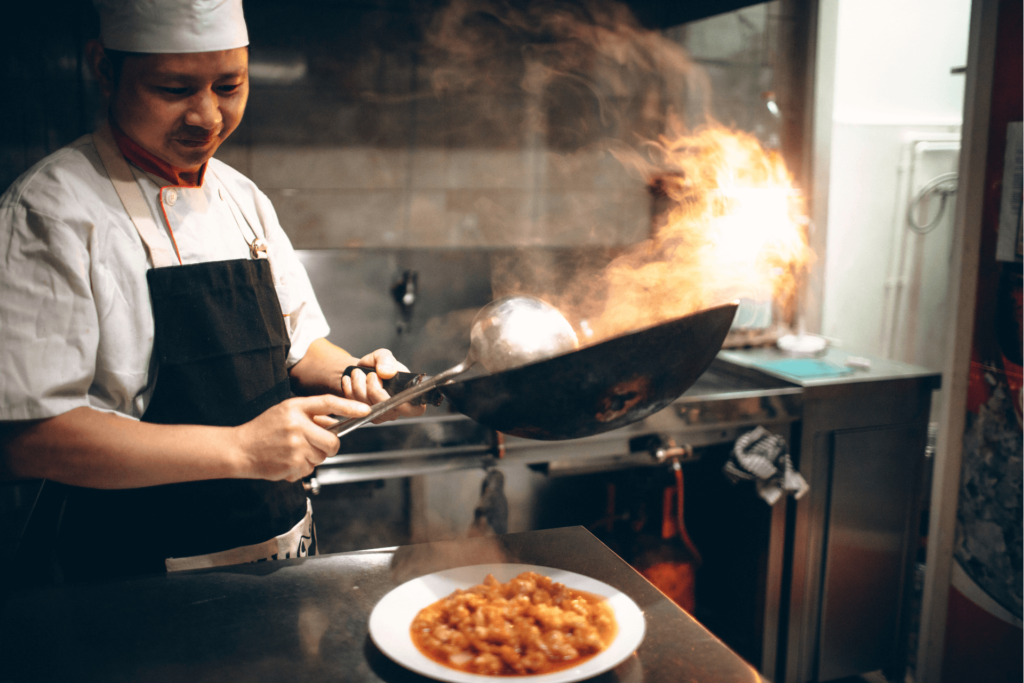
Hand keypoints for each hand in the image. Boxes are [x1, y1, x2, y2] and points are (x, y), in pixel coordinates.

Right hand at [234, 395, 369, 481]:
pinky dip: (302, 467)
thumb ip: (310, 414)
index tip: (364, 409)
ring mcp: (295, 446)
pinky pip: (310, 469)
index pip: (328, 403)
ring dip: (313, 457)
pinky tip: (287, 460)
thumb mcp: (285, 412)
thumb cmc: (263, 429)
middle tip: (318, 445)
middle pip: (332, 441)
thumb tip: (334, 421)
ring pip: (322, 457)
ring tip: (293, 450)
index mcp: (295, 408)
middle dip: (330, 446)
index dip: (349, 406)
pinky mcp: (292, 464)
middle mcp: (296, 425)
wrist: (240, 449)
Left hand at [342, 348, 426, 422]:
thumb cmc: (377, 366)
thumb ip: (386, 359)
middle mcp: (398, 410)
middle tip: (369, 374)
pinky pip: (356, 408)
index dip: (401, 401)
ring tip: (357, 373)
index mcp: (410, 396)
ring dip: (359, 387)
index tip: (383, 382)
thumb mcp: (383, 356)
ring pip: (369, 408)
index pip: (415, 409)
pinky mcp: (366, 417)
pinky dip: (350, 392)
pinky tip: (350, 381)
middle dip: (372, 388)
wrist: (360, 372)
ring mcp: (382, 415)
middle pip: (386, 407)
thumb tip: (386, 372)